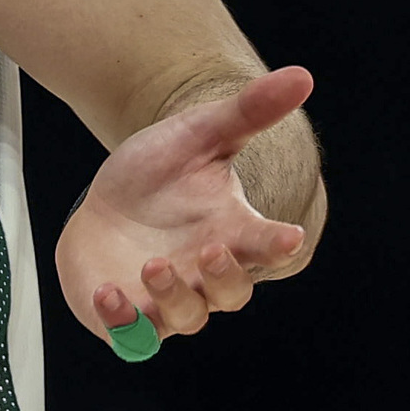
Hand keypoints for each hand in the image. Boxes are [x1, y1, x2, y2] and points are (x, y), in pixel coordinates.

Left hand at [55, 67, 313, 346]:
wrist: (108, 201)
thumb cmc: (160, 173)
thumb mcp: (197, 135)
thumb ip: (246, 113)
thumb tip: (301, 74)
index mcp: (232, 232)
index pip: (267, 246)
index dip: (279, 245)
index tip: (288, 236)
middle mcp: (206, 272)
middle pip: (231, 294)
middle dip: (226, 279)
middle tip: (212, 252)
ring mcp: (169, 299)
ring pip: (186, 317)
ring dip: (174, 298)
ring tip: (153, 266)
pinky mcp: (129, 315)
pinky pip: (132, 336)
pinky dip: (123, 321)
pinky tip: (108, 293)